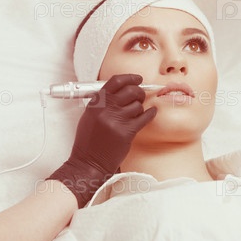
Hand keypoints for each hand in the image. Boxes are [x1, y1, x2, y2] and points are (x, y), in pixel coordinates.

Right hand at [48, 74, 156, 206]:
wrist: (89, 162)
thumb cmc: (89, 141)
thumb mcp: (90, 116)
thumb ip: (103, 102)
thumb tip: (122, 90)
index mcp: (95, 103)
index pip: (115, 82)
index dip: (129, 78)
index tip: (138, 79)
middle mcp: (105, 110)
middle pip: (130, 91)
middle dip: (139, 92)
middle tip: (140, 96)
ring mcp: (116, 121)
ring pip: (138, 105)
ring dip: (140, 108)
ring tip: (136, 114)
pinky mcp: (126, 133)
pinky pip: (144, 117)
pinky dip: (150, 114)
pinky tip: (151, 113)